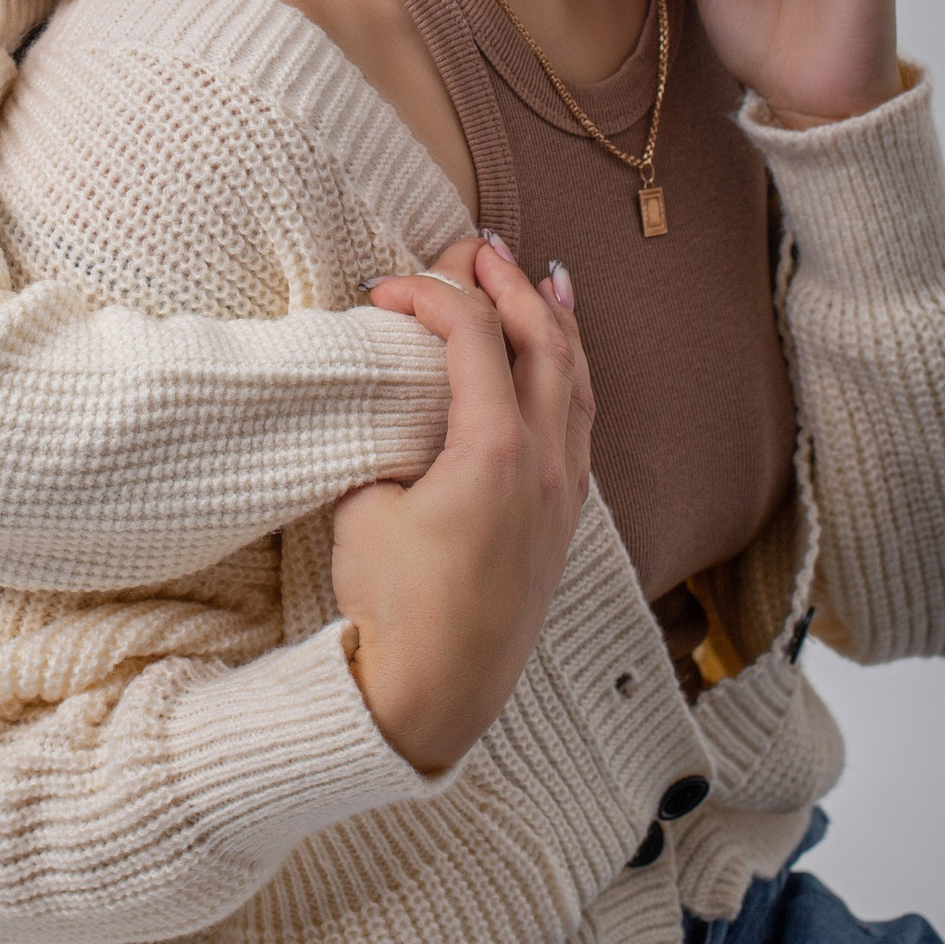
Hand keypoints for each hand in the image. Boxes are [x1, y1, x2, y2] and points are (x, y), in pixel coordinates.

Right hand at [336, 238, 593, 774]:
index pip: (472, 336)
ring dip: (555, 322)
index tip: (383, 290)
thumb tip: (393, 412)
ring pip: (576, 379)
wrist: (437, 695)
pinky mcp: (565, 518)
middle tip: (476, 247)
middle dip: (509, 284)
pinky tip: (559, 363)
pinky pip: (580, 422)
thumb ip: (383, 443)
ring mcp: (564, 490)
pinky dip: (569, 374)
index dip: (428, 296)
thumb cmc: (394, 608)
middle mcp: (544, 461)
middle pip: (542, 341)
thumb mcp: (364, 509)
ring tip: (541, 279)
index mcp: (493, 450)